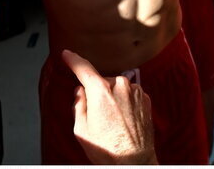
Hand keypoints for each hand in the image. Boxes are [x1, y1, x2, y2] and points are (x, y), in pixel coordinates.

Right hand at [63, 49, 156, 164]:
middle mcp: (120, 85)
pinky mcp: (146, 98)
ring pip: (116, 88)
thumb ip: (78, 105)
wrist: (135, 162)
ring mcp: (136, 91)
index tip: (67, 55)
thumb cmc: (108, 149)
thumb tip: (80, 92)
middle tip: (96, 117)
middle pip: (101, 82)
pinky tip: (123, 120)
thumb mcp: (81, 130)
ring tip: (112, 123)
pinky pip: (129, 94)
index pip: (84, 68)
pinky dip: (124, 102)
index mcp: (101, 91)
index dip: (73, 60)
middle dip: (96, 93)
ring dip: (111, 98)